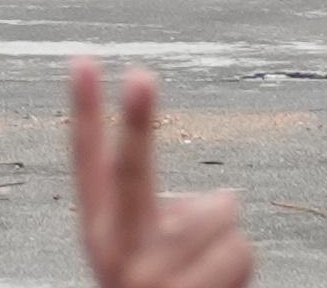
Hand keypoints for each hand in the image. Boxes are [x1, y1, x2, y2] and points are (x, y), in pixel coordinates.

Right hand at [70, 58, 256, 287]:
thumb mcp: (148, 253)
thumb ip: (164, 214)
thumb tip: (219, 205)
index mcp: (100, 233)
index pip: (87, 161)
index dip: (85, 110)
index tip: (84, 60)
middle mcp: (116, 255)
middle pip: (131, 173)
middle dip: (137, 121)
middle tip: (140, 73)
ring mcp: (152, 279)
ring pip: (218, 213)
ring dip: (228, 238)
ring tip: (210, 274)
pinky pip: (241, 249)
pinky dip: (241, 266)